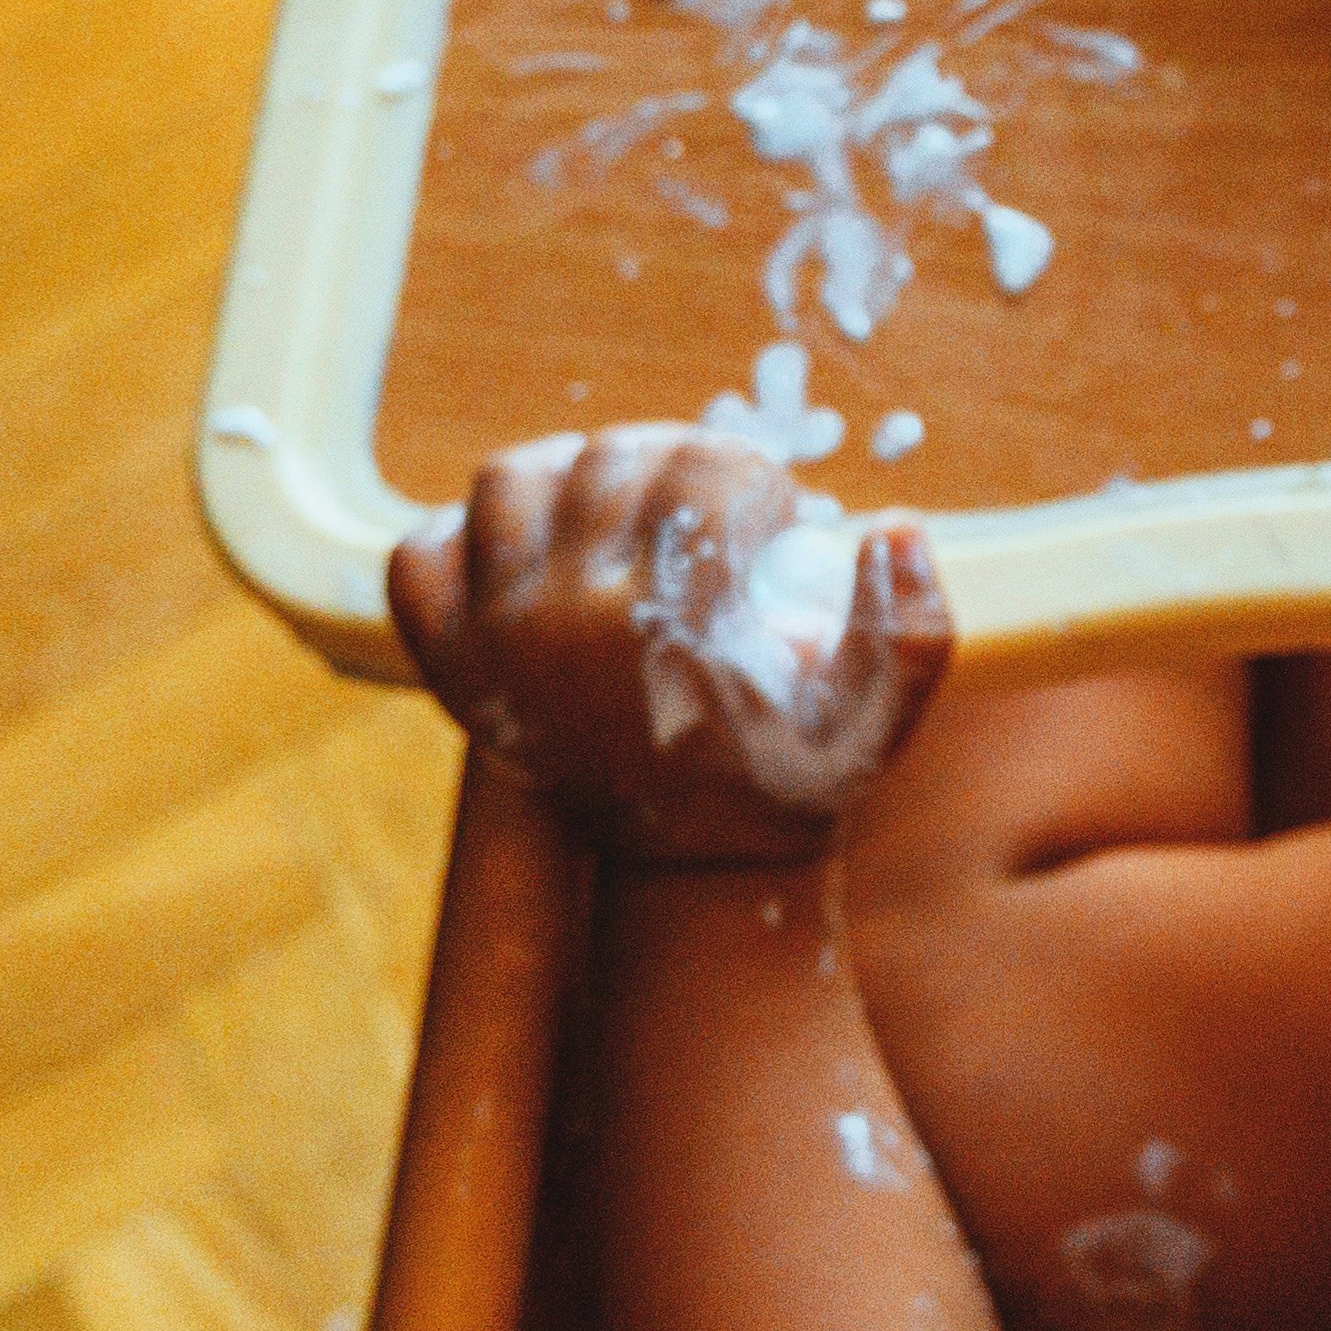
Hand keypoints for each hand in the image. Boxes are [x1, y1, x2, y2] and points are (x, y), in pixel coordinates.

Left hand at [388, 425, 951, 865]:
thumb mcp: (878, 721)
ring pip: (509, 481)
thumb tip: (896, 525)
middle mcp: (565, 619)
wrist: (697, 870)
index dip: (754, 477)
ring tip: (625, 506)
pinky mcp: (452, 665)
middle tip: (712, 506)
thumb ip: (913, 628)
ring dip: (571, 473)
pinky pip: (417, 557)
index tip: (777, 516)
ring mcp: (496, 639)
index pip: (700, 472)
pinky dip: (459, 535)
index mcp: (666, 621)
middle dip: (676, 461)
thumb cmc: (792, 783)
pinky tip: (531, 547)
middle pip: (609, 460)